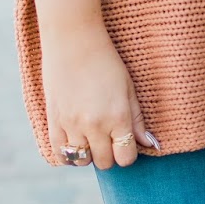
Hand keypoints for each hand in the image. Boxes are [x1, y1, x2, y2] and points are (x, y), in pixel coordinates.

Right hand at [42, 25, 156, 169]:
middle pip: (105, 162)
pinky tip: (74, 145)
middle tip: (108, 139)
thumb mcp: (128, 89)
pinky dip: (68, 155)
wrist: (73, 41)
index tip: (124, 143)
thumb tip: (151, 145)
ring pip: (83, 160)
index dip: (127, 154)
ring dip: (89, 154)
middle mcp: (95, 125)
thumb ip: (137, 121)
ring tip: (90, 139)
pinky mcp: (54, 121)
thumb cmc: (106, 62)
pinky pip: (59, 153)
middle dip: (109, 155)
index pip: (126, 158)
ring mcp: (72, 124)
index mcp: (118, 117)